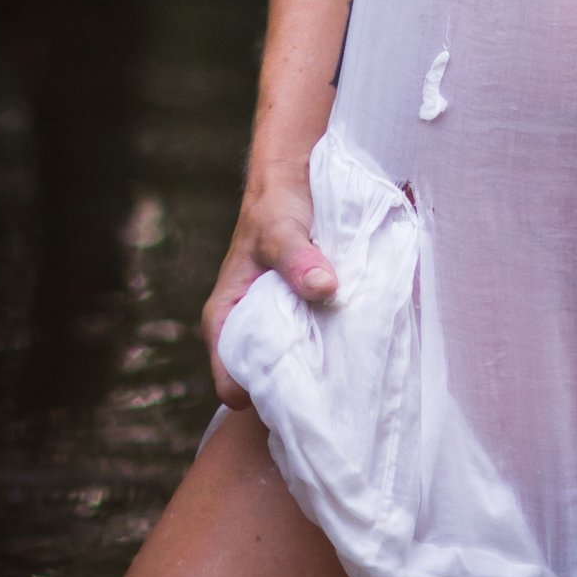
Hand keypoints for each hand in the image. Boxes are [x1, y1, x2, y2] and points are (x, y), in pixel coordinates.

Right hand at [199, 176, 336, 406]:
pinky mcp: (301, 317)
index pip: (231, 383)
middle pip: (265, 383)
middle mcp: (245, 330)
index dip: (262, 396)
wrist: (294, 181)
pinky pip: (313, 346)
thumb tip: (322, 287)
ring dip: (317, 370)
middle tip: (332, 391)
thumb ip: (297, 258)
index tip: (299, 394)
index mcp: (223, 320)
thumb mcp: (280, 229)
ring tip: (347, 374)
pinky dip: (330, 349)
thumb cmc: (274, 206)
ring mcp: (275, 326)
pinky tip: (353, 348)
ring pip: (293, 367)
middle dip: (295, 390)